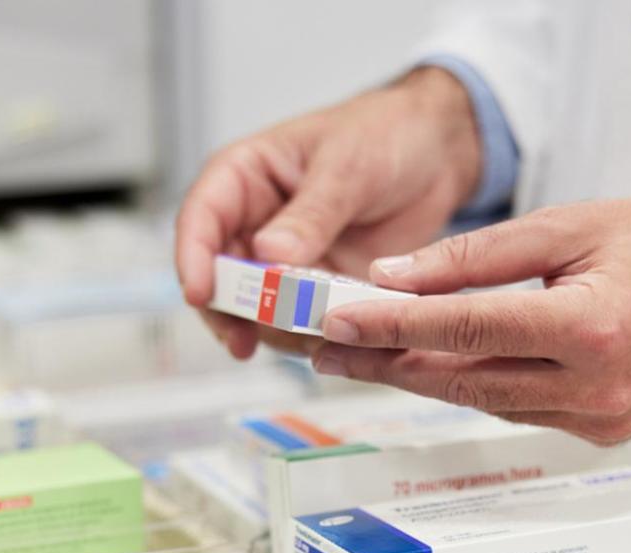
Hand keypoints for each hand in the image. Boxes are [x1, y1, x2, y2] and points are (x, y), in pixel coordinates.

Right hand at [174, 67, 480, 358]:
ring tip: (313, 337)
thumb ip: (311, 213)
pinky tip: (338, 341)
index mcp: (245, 176)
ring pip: (258, 309)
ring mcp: (285, 260)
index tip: (201, 295)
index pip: (200, 219)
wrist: (437, 153)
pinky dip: (315, 336)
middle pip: (220, 278)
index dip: (193, 260)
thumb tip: (268, 254)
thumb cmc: (383, 133)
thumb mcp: (347, 166)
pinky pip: (302, 322)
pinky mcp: (318, 287)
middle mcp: (255, 222)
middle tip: (245, 341)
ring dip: (277, 330)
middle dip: (230, 312)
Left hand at [309, 192, 630, 444]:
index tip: (339, 320)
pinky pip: (515, 409)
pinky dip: (471, 385)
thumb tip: (393, 278)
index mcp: (592, 329)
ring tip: (363, 354)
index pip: (467, 329)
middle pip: (464, 378)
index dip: (395, 324)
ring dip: (421, 376)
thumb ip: (474, 256)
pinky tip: (430, 364)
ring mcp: (600, 419)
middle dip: (388, 362)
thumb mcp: (566, 225)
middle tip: (328, 349)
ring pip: (483, 399)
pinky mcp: (601, 431)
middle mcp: (595, 387)